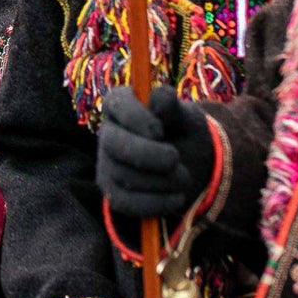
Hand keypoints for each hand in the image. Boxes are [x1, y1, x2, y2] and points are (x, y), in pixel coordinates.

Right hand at [96, 87, 213, 218]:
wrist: (191, 166)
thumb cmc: (184, 134)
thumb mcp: (186, 117)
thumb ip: (173, 107)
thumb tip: (160, 94)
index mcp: (122, 105)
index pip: (117, 105)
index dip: (134, 118)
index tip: (159, 131)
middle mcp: (108, 133)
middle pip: (113, 143)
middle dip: (146, 154)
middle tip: (175, 158)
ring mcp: (107, 164)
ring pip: (123, 175)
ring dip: (161, 180)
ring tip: (184, 177)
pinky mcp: (113, 192)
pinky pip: (125, 202)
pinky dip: (155, 203)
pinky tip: (177, 198)